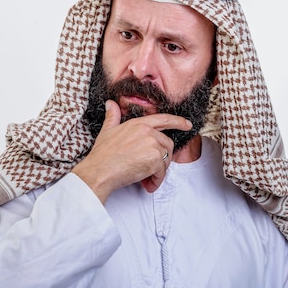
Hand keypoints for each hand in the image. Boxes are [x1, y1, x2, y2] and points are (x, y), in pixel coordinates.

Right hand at [72, 100, 191, 202]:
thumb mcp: (107, 131)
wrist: (100, 170)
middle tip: (149, 169)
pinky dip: (156, 180)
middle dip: (162, 158)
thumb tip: (110, 103)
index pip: (163, 119)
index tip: (187, 124)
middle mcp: (148, 131)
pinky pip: (162, 171)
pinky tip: (147, 183)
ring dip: (158, 171)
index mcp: (139, 123)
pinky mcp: (155, 159)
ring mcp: (152, 144)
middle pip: (167, 144)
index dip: (178, 121)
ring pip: (166, 159)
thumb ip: (112, 116)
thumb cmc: (102, 154)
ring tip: (145, 177)